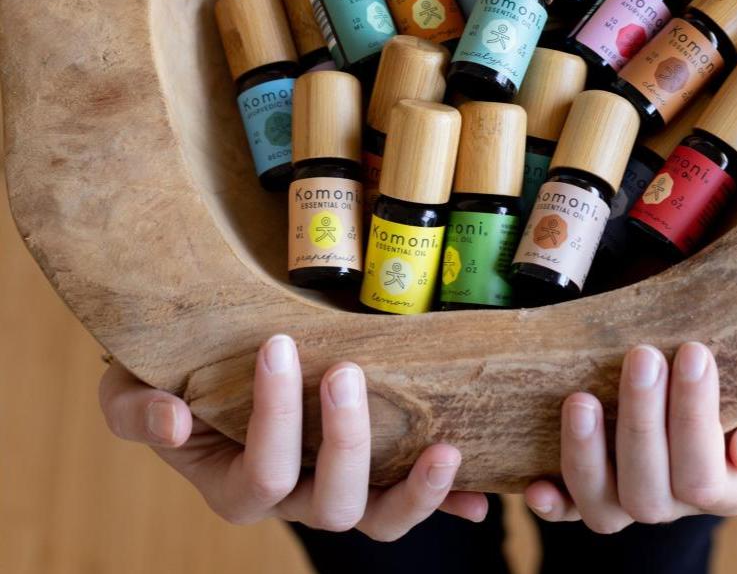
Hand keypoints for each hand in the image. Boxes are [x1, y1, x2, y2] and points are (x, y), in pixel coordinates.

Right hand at [99, 335, 487, 538]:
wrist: (209, 367)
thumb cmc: (171, 377)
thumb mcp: (131, 390)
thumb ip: (137, 410)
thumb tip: (173, 418)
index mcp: (237, 485)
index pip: (261, 472)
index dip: (272, 417)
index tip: (279, 343)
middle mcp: (293, 497)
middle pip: (329, 502)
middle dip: (345, 440)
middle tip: (348, 372)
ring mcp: (336, 486)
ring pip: (378, 517)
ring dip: (416, 490)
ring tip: (447, 450)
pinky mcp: (372, 470)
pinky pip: (410, 501)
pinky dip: (447, 501)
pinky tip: (481, 494)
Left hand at [525, 342, 736, 531]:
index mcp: (735, 486)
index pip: (707, 475)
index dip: (696, 418)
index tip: (694, 350)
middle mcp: (680, 499)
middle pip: (651, 490)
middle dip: (642, 420)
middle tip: (642, 354)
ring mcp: (635, 491)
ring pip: (605, 506)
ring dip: (585, 455)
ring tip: (580, 399)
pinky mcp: (599, 476)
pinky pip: (571, 505)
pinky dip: (552, 500)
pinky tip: (536, 483)